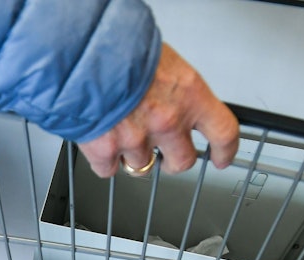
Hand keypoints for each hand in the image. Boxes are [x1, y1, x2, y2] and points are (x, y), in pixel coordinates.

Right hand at [77, 43, 238, 177]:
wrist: (79, 51)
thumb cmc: (119, 47)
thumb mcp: (162, 60)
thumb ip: (172, 88)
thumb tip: (171, 98)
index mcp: (189, 95)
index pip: (222, 132)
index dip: (224, 151)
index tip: (220, 158)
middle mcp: (168, 121)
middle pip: (182, 161)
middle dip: (172, 162)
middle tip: (164, 157)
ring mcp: (137, 139)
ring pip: (141, 166)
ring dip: (132, 155)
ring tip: (119, 133)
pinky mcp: (106, 151)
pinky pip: (108, 169)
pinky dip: (104, 160)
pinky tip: (99, 141)